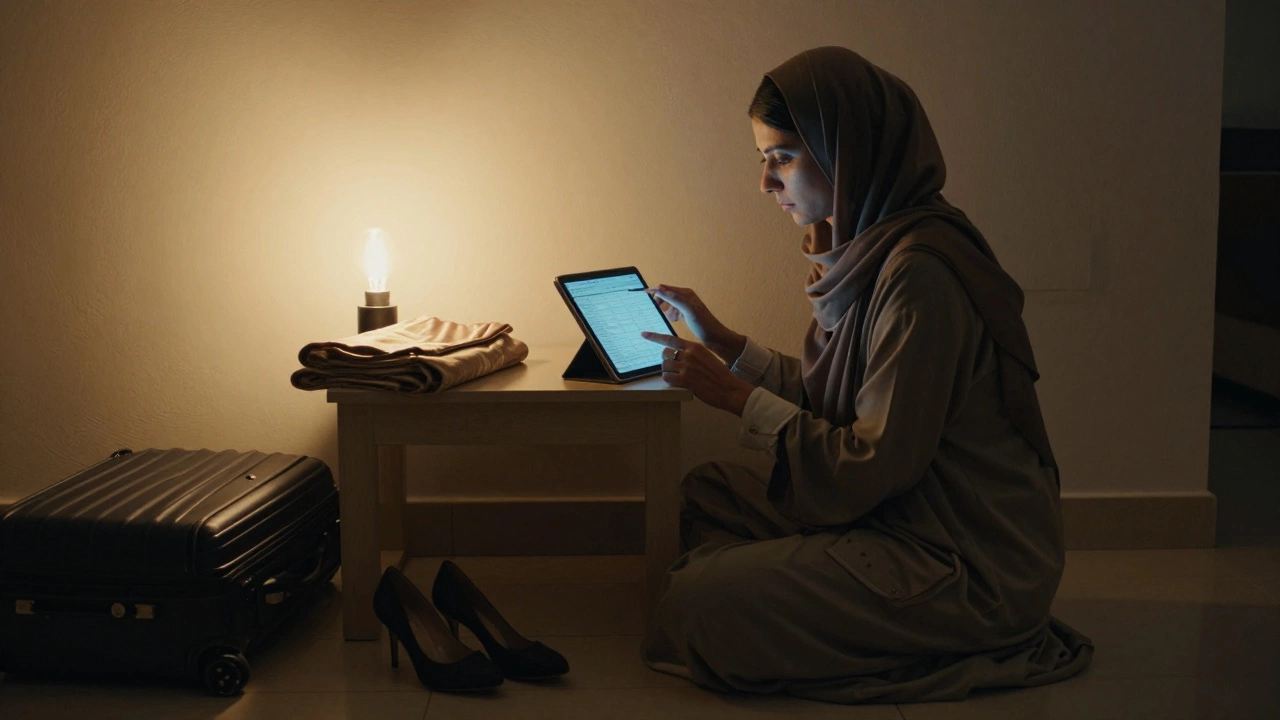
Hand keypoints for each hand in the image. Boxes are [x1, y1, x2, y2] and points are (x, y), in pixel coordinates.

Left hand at [639, 331, 754, 415]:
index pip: (670, 339)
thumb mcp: (707, 357)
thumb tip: (678, 354)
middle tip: (673, 367)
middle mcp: (689, 354)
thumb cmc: (719, 375)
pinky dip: (669, 380)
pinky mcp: (685, 380)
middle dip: (666, 361)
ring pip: (664, 366)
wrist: (730, 389)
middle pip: (665, 353)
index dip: (655, 337)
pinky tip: (677, 382)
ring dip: (668, 372)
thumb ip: (692, 353)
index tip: (644, 334)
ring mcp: (687, 367)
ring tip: (678, 376)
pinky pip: (667, 378)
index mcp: (695, 347)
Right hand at [641, 285, 742, 362]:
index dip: (655, 291)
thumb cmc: (703, 324)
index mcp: (686, 293)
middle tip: (657, 310)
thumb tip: (659, 289)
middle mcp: (686, 297)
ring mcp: (686, 305)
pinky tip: (674, 320)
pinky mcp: (687, 314)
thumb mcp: (688, 310)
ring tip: (669, 317)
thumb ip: (674, 299)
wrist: (714, 337)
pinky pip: (673, 311)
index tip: (644, 294)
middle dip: (660, 301)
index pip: (666, 288)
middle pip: (666, 295)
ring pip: (669, 303)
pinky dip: (671, 314)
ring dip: (666, 309)